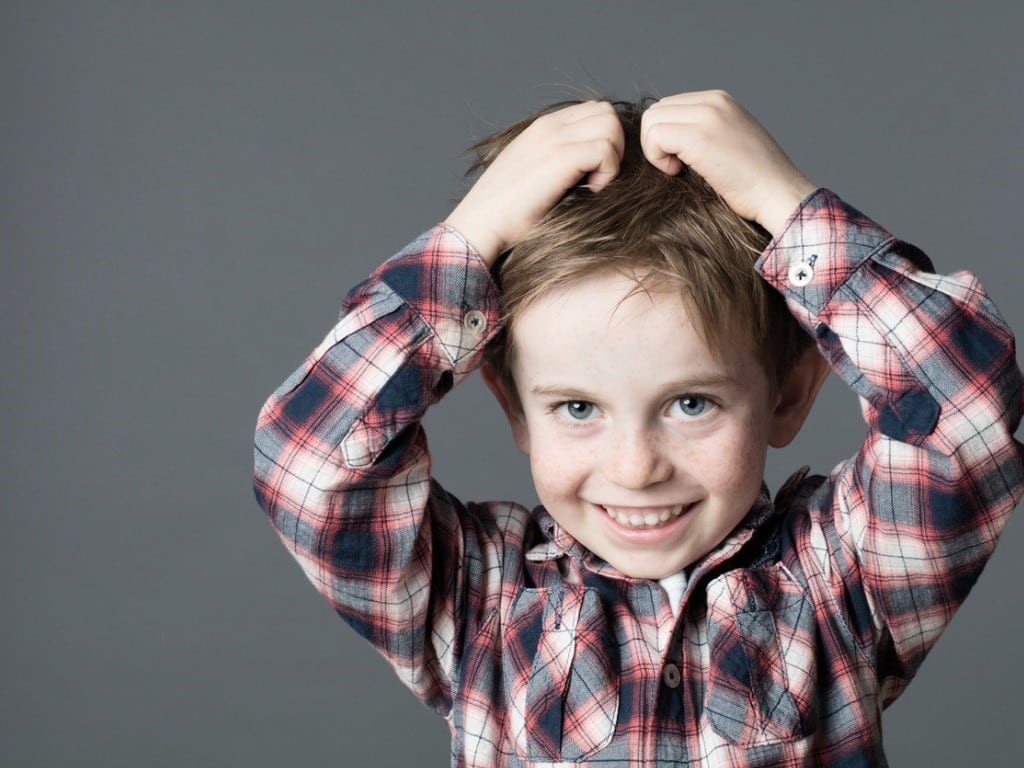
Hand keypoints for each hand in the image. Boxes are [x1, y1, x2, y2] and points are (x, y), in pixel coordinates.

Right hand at [445, 101, 623, 265]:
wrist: (482, 223)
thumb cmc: (507, 211)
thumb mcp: (533, 173)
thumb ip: (557, 159)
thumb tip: (589, 167)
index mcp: (543, 127)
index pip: (594, 110)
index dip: (604, 139)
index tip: (592, 171)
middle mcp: (549, 127)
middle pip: (607, 113)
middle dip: (614, 145)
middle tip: (599, 176)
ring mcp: (554, 139)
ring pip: (611, 126)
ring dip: (612, 158)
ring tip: (593, 184)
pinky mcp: (560, 158)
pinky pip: (605, 150)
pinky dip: (607, 173)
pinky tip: (590, 191)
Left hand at [640, 91, 814, 235]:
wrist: (778, 194)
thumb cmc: (754, 182)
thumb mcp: (729, 143)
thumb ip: (702, 130)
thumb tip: (667, 138)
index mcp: (720, 101)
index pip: (669, 106)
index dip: (666, 136)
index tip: (684, 160)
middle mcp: (714, 101)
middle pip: (656, 111)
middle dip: (657, 142)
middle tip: (678, 166)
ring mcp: (707, 115)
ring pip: (651, 121)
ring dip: (656, 150)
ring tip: (679, 169)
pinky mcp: (699, 135)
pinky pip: (654, 137)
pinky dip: (657, 158)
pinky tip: (679, 172)